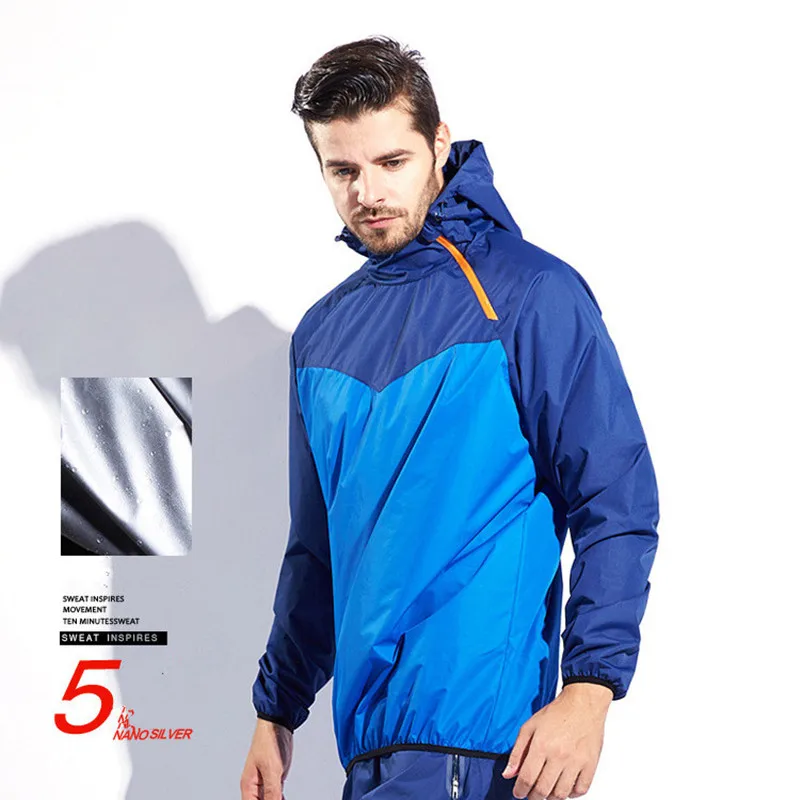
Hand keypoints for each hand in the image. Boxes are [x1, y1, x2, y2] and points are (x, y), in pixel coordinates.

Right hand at [240, 719, 293, 798]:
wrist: (279, 723)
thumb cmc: (269, 740)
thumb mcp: (272, 769)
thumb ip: (272, 791)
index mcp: (248, 785)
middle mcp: (255, 785)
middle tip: (281, 799)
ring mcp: (266, 781)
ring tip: (283, 798)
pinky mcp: (275, 777)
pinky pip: (277, 795)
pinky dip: (281, 798)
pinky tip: (285, 798)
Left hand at [501, 683, 612, 798]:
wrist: (583, 704)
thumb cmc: (556, 713)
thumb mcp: (529, 727)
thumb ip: (517, 752)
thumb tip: (508, 774)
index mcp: (541, 745)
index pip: (526, 778)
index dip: (520, 790)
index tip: (518, 792)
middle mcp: (559, 755)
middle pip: (543, 790)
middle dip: (533, 797)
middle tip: (531, 794)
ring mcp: (576, 762)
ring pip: (561, 794)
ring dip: (550, 797)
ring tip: (546, 791)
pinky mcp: (590, 765)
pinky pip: (580, 790)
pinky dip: (571, 794)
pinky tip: (564, 787)